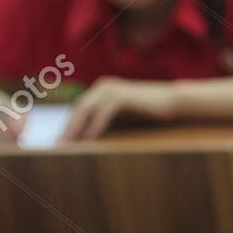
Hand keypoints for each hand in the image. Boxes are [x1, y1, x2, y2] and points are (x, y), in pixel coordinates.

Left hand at [59, 79, 177, 141]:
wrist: (174, 101)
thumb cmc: (151, 110)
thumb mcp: (125, 113)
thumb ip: (109, 118)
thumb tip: (91, 134)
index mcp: (102, 89)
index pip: (80, 108)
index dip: (70, 125)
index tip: (63, 141)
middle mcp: (103, 86)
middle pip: (79, 109)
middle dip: (68, 128)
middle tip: (59, 146)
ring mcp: (111, 89)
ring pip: (86, 110)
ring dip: (76, 129)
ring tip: (69, 145)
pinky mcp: (121, 96)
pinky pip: (102, 113)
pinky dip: (94, 127)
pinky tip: (89, 140)